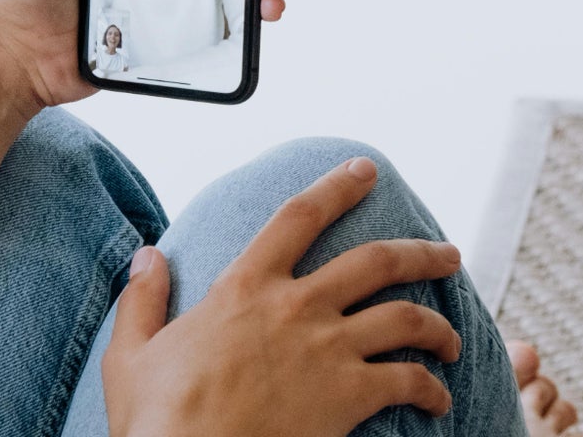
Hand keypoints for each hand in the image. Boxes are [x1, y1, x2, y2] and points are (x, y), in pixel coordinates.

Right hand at [102, 158, 464, 436]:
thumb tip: (146, 256)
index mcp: (245, 287)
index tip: (364, 170)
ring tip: (451, 339)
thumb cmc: (158, 419)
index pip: (298, 217)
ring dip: (439, 326)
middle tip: (447, 254)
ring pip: (406, 318)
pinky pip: (409, 380)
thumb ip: (144, 301)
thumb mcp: (131, 354)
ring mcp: (328, 350)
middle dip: (421, 253)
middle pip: (376, 261)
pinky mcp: (350, 396)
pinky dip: (433, 387)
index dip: (336, 186)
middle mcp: (296, 307)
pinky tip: (439, 397)